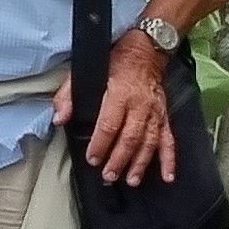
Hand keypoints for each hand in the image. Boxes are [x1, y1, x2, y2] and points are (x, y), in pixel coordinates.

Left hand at [62, 34, 179, 185]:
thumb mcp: (86, 71)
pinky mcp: (164, 116)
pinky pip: (169, 140)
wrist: (146, 49)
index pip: (109, 124)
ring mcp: (155, 112)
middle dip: (119, 159)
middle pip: (130, 137)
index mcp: (120, 93)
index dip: (101, 143)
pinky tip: (167, 175)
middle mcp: (140, 105)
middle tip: (108, 174)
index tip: (92, 157)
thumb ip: (69, 96)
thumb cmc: (115, 60)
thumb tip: (59, 118)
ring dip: (140, 163)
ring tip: (130, 179)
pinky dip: (169, 159)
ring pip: (149, 142)